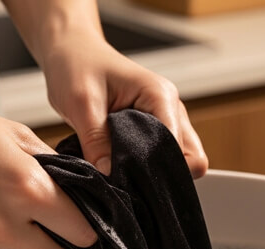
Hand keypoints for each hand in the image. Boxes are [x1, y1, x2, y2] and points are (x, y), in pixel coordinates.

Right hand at [0, 91, 97, 248]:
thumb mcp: (16, 135)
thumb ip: (54, 166)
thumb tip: (82, 187)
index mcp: (28, 189)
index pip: (81, 232)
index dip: (84, 228)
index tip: (78, 225)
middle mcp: (3, 224)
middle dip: (59, 248)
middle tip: (48, 232)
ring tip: (17, 236)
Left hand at [2, 0, 206, 177]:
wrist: (72, 52)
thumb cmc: (77, 66)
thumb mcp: (80, 103)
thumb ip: (96, 140)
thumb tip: (109, 175)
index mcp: (160, 97)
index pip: (182, 149)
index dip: (159, 170)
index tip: (130, 179)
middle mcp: (171, 109)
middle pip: (191, 159)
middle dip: (162, 175)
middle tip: (126, 178)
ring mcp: (167, 120)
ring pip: (179, 161)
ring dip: (153, 172)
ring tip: (122, 171)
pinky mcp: (156, 130)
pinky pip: (163, 157)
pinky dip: (146, 167)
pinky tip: (122, 166)